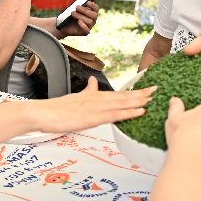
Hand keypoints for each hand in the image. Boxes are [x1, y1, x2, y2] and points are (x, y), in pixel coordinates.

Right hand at [28, 77, 156, 131]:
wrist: (42, 113)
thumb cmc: (57, 109)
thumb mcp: (76, 98)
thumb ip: (87, 91)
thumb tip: (94, 82)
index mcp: (95, 96)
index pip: (119, 94)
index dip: (134, 91)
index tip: (148, 88)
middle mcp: (98, 100)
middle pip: (124, 96)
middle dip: (141, 94)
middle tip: (158, 90)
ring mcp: (96, 108)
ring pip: (122, 104)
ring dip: (139, 101)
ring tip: (153, 98)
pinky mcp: (92, 118)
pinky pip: (115, 115)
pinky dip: (129, 113)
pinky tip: (140, 111)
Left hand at [57, 0, 99, 36]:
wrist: (63, 24)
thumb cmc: (72, 12)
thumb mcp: (77, 2)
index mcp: (92, 11)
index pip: (96, 8)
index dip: (93, 5)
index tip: (87, 2)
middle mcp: (93, 19)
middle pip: (94, 15)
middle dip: (85, 10)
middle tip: (76, 7)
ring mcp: (89, 26)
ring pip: (90, 21)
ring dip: (80, 16)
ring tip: (72, 13)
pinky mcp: (85, 32)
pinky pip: (87, 30)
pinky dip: (84, 26)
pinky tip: (79, 22)